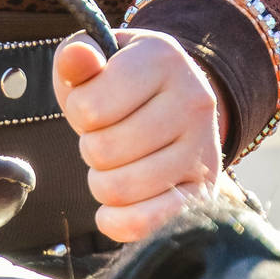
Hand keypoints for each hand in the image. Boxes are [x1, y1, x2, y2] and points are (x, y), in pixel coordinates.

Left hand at [53, 29, 227, 242]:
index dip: (77, 113)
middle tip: (108, 138)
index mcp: (163, 59)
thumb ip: (76, 57)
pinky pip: (147, 222)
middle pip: (103, 151)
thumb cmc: (122, 85)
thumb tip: (76, 56)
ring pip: (119, 188)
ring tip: (118, 164)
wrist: (175, 105)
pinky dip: (119, 222)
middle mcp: (193, 101)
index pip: (89, 108)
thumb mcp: (97, 61)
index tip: (93, 106)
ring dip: (102, 182)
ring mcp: (203, 149)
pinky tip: (115, 208)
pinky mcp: (203, 192)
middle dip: (91, 149)